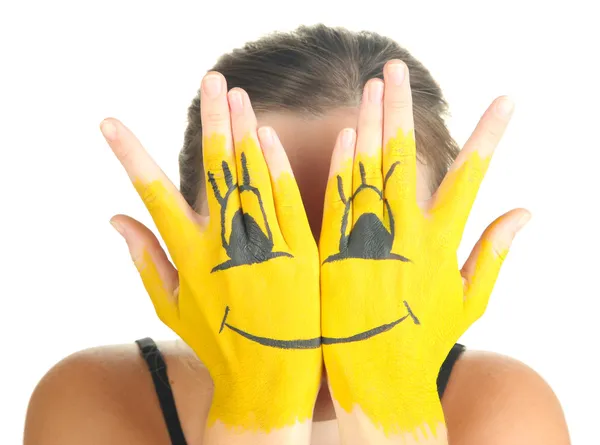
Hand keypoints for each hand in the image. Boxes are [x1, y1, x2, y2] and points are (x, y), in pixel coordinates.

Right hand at [100, 72, 320, 438]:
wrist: (269, 380)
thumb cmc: (217, 343)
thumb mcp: (170, 305)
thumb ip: (142, 258)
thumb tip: (113, 218)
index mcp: (188, 254)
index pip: (152, 193)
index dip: (129, 155)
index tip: (108, 123)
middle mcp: (223, 244)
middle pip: (215, 168)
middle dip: (212, 120)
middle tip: (212, 80)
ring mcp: (263, 246)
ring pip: (252, 175)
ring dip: (245, 130)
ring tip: (237, 94)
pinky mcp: (300, 254)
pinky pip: (288, 201)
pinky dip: (278, 166)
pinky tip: (270, 135)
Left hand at [319, 60, 528, 441]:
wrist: (377, 384)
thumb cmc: (425, 342)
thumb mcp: (470, 302)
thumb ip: (494, 253)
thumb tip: (526, 210)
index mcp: (441, 243)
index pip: (472, 176)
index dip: (490, 135)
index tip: (507, 100)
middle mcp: (404, 236)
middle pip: (404, 158)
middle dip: (402, 108)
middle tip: (396, 69)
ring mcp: (365, 243)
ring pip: (366, 171)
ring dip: (369, 123)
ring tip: (372, 85)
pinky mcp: (333, 255)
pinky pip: (333, 203)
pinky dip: (337, 167)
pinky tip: (343, 133)